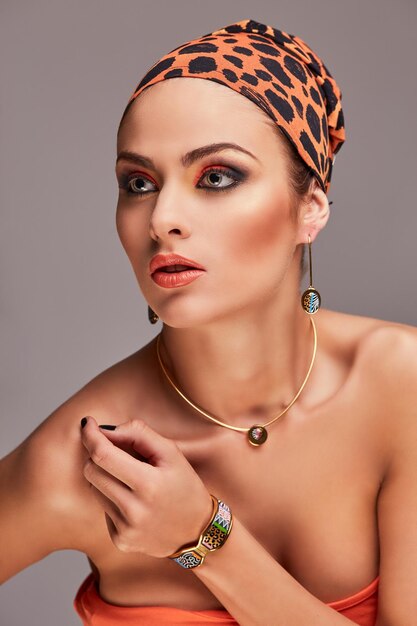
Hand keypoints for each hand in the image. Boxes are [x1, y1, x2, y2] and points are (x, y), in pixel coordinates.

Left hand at [80, 416, 213, 557]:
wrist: (197, 530)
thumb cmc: (185, 485)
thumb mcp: (170, 452)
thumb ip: (138, 434)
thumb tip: (105, 431)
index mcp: (149, 484)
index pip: (103, 456)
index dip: (91, 436)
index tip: (88, 423)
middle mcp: (134, 510)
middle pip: (91, 471)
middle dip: (97, 454)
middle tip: (113, 447)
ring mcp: (125, 529)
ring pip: (94, 488)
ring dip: (105, 475)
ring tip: (131, 477)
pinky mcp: (120, 540)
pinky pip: (102, 508)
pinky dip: (112, 497)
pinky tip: (133, 500)